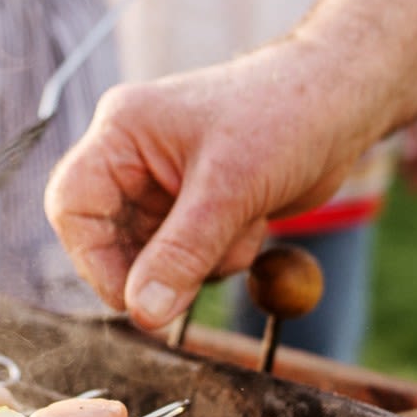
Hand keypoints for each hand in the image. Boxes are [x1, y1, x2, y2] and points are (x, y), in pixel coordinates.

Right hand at [45, 37, 363, 330]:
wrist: (342, 102)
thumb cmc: (285, 116)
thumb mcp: (230, 188)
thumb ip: (182, 253)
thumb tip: (142, 315)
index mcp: (122, 131)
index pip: (73, 204)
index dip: (93, 259)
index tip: (133, 300)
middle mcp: (133, 157)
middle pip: (108, 237)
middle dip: (154, 267)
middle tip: (194, 283)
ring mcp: (164, 184)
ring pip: (151, 257)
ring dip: (196, 264)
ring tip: (241, 228)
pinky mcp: (195, 206)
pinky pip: (187, 258)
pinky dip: (219, 257)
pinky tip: (252, 224)